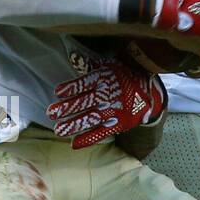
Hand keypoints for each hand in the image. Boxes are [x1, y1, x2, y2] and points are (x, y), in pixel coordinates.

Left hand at [47, 56, 165, 148]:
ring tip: (59, 130)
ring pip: (91, 118)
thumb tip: (72, 56)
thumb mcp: (108, 66)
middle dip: (68, 108)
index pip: (86, 83)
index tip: (58, 92)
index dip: (72, 87)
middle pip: (85, 102)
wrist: (149, 93)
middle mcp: (107, 96)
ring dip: (74, 125)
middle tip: (51, 113)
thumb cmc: (123, 76)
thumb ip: (88, 63)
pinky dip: (88, 139)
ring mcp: (113, 111)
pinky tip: (74, 144)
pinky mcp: (118, 124)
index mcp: (104, 79)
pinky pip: (101, 132)